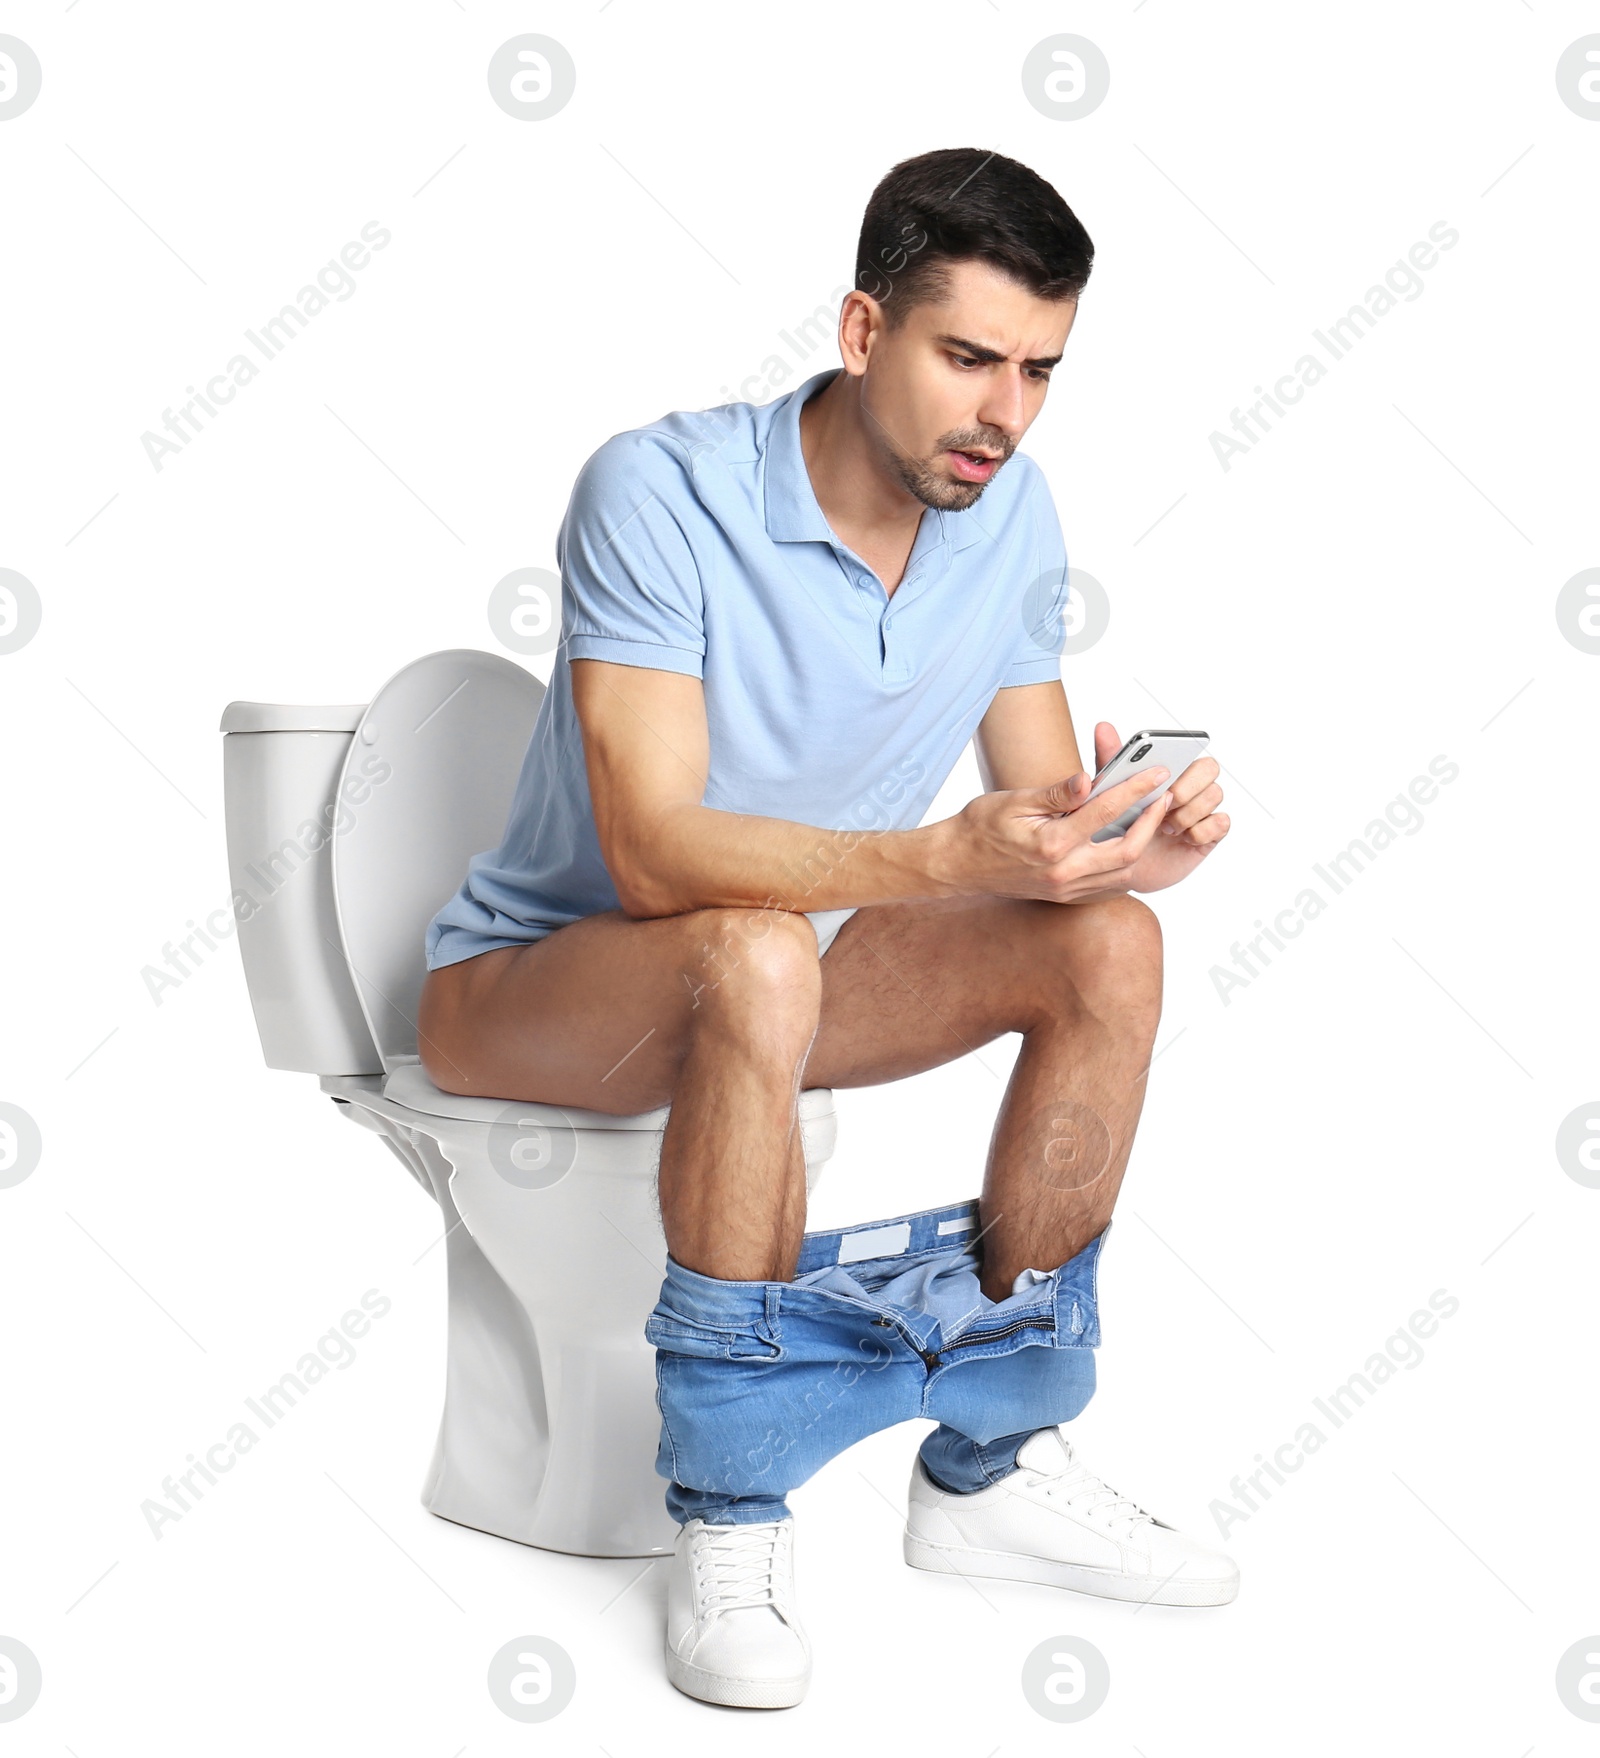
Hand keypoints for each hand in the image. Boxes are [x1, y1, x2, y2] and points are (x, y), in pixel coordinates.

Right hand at [947, 753, 1177, 902]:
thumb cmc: (980, 827)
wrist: (957, 865)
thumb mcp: (1015, 800)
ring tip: (1149, 817)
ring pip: (1122, 873)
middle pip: (1127, 850)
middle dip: (1151, 822)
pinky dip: (1124, 866)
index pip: (1106, 811)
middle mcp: (1063, 873)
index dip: (1136, 789)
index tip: (1156, 773)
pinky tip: (1127, 845)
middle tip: (1163, 798)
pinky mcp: (1064, 897)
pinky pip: (1108, 887)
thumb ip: (1057, 793)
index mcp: (1052, 845)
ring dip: (1141, 845)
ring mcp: (1065, 889)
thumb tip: (1089, 778)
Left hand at [1064, 721, 1229, 894]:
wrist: (1121, 864)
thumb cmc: (1118, 822)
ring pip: (1215, 795)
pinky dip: (1201, 831)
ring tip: (1165, 827)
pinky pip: (1221, 823)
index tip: (1162, 777)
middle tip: (1165, 804)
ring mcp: (1202, 809)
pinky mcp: (1210, 834)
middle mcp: (1191, 785)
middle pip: (1210, 769)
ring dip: (1188, 812)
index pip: (1192, 749)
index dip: (1182, 762)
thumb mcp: (1109, 790)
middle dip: (1188, 787)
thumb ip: (1110, 759)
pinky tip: (1182, 838)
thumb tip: (1102, 727)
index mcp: (1170, 769)